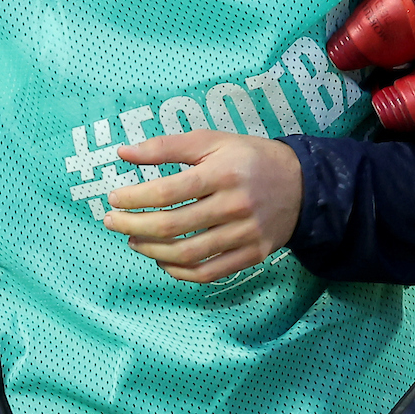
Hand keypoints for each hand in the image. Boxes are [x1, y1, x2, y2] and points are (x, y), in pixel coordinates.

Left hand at [101, 130, 302, 283]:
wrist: (302, 184)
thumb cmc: (249, 158)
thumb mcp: (213, 141)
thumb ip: (167, 147)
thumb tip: (124, 153)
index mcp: (224, 172)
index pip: (169, 190)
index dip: (135, 197)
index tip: (114, 198)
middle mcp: (235, 204)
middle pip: (173, 225)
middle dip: (134, 225)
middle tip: (112, 222)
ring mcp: (245, 233)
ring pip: (188, 253)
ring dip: (151, 250)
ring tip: (133, 240)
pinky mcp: (253, 254)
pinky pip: (209, 272)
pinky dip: (179, 271)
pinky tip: (162, 260)